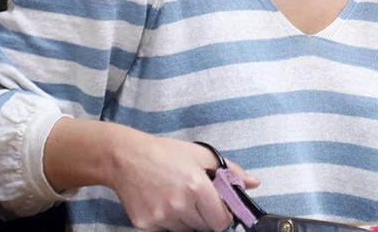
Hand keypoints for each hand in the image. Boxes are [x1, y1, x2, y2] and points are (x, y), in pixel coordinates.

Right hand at [106, 128, 259, 230]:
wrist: (124, 157)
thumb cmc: (164, 153)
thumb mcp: (200, 155)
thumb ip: (230, 171)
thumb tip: (253, 183)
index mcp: (197, 187)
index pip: (222, 221)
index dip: (223, 215)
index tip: (218, 208)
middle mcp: (180, 205)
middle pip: (205, 228)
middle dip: (206, 216)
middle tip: (195, 199)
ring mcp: (161, 217)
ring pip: (186, 231)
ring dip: (187, 220)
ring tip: (177, 198)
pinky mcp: (145, 225)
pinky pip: (167, 231)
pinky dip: (169, 222)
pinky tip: (163, 203)